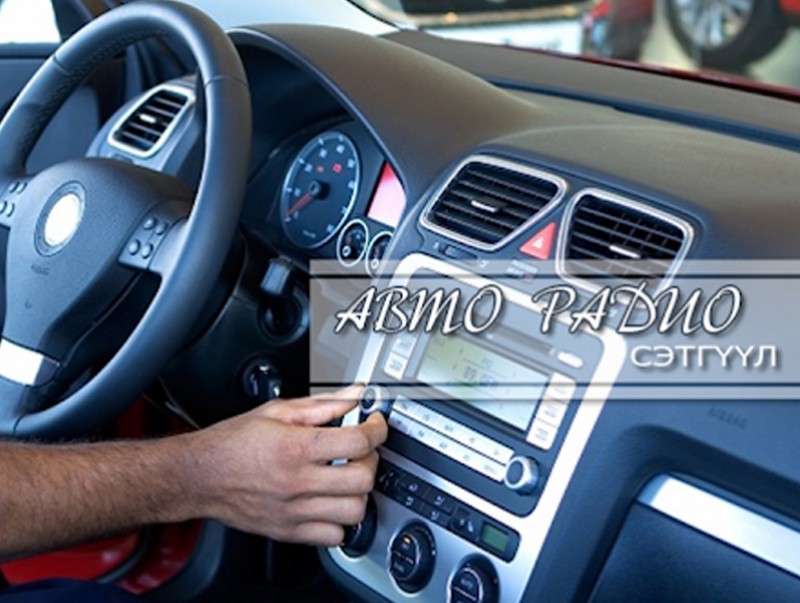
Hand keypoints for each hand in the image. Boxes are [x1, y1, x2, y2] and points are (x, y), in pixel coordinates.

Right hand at [187, 385, 386, 545]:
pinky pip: (333, 537)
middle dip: (372, 460)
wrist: (199, 476)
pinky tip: (332, 502)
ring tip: (349, 477)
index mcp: (296, 447)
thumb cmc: (233, 443)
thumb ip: (323, 404)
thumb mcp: (278, 411)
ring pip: (354, 511)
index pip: (358, 441)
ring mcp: (294, 511)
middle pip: (362, 479)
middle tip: (363, 450)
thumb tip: (355, 395)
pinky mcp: (289, 532)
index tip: (375, 425)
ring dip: (359, 492)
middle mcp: (297, 482)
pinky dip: (341, 522)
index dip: (377, 430)